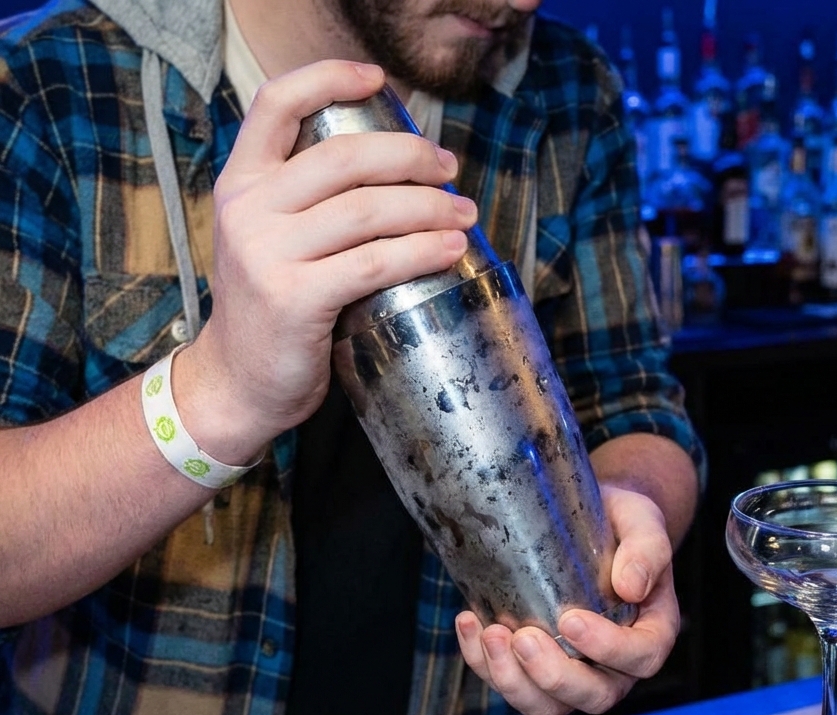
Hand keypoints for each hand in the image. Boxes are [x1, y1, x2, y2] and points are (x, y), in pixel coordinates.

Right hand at [174, 59, 477, 463]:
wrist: (239, 381)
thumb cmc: (271, 309)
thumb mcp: (268, 240)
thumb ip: (306, 203)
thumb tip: (394, 173)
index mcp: (241, 184)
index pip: (275, 104)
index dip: (328, 79)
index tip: (378, 81)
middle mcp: (248, 210)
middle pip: (343, 157)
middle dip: (410, 157)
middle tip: (449, 171)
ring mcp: (268, 255)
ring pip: (367, 210)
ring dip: (428, 208)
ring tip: (464, 215)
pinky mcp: (295, 298)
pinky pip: (373, 264)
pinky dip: (421, 253)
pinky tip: (451, 251)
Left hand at [455, 485, 680, 714]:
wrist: (588, 523)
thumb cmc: (620, 525)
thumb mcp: (642, 522)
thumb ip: (647, 548)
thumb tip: (631, 586)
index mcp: (651, 633)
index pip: (640, 657)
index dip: (607, 648)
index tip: (571, 620)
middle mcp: (616, 666)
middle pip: (594, 696)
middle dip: (553, 675)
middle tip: (523, 638)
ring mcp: (574, 674)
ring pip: (548, 707)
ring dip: (513, 681)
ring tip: (491, 635)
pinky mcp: (534, 671)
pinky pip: (512, 686)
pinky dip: (484, 663)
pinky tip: (470, 622)